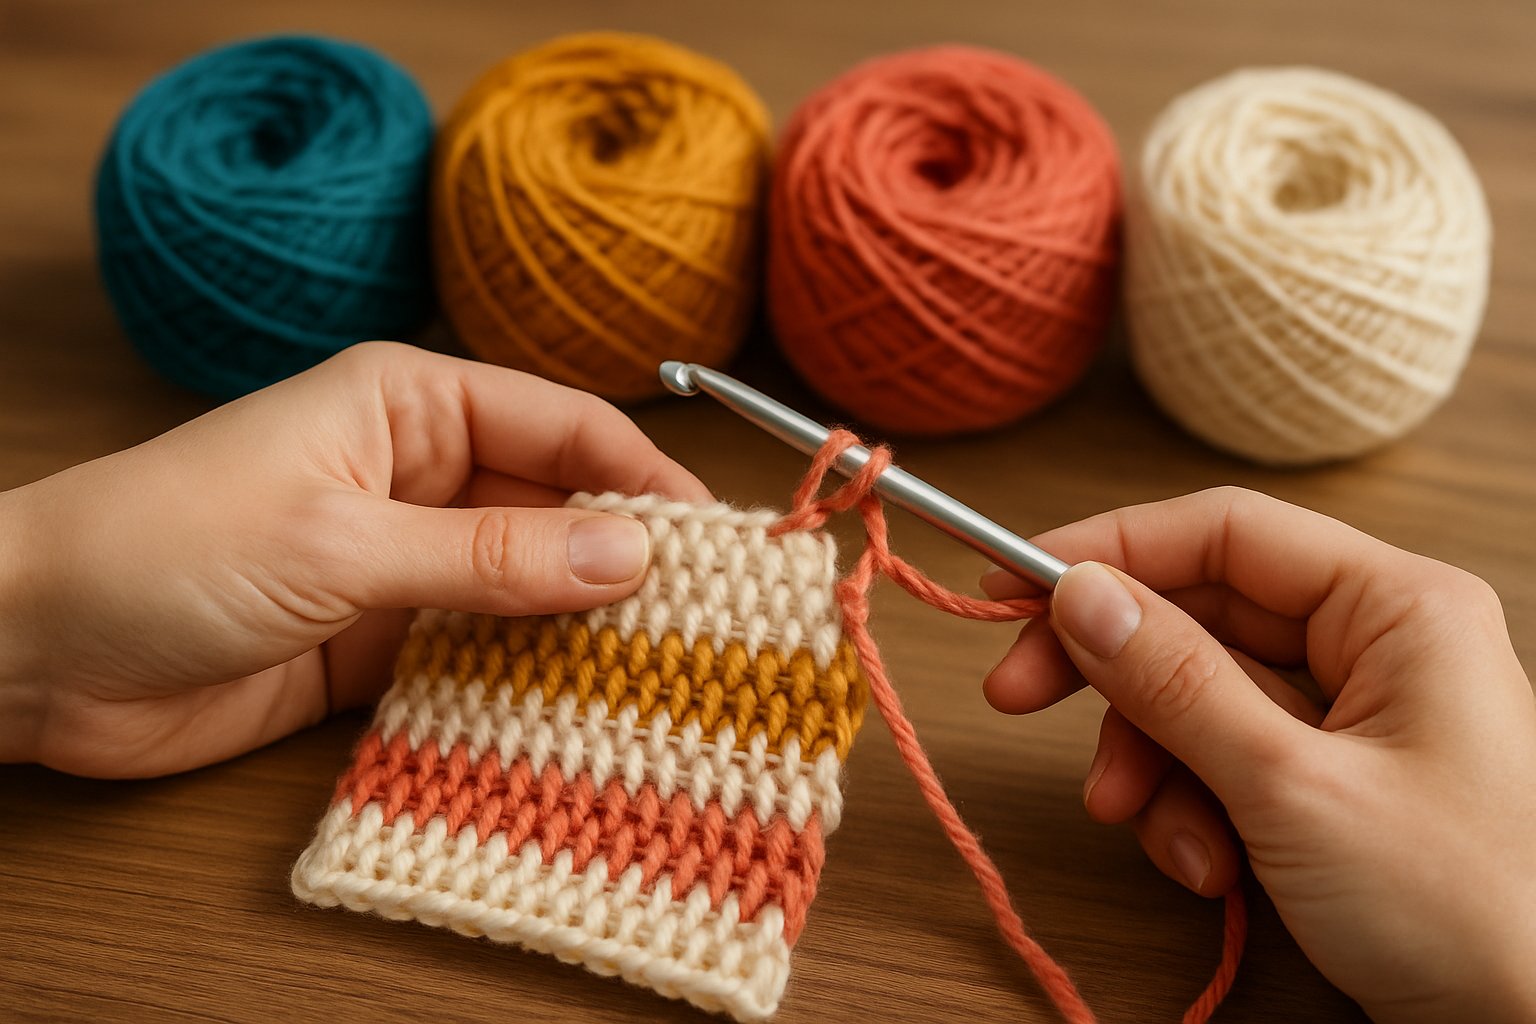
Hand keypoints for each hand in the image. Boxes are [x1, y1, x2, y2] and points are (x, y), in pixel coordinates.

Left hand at [0, 342, 707, 777]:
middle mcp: (420, 477)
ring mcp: (405, 565)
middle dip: (629, 562)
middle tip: (714, 622)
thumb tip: (635, 557)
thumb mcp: (343, 541)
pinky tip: (586, 711)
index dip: (645, 478)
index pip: (564, 429)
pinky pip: (482, 656)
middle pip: (558, 511)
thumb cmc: (167, 543)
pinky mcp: (382, 644)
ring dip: (588, 629)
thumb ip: (491, 557)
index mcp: (410, 406)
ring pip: (528, 589)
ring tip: (673, 674)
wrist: (35, 652)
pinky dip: (531, 681)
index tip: (721, 541)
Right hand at [981, 487, 1535, 1023]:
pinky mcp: (1329, 783)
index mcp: (1394, 607)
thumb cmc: (1470, 909)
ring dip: (1152, 766)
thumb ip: (1174, 682)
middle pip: (1197, 617)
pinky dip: (1193, 812)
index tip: (1009, 587)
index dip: (1106, 550)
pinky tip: (1210, 871)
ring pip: (1197, 699)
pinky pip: (1224, 763)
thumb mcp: (1290, 788)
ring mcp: (1351, 719)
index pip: (1221, 533)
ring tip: (1144, 828)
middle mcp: (1374, 645)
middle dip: (1111, 673)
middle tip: (1015, 697)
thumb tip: (1077, 594)